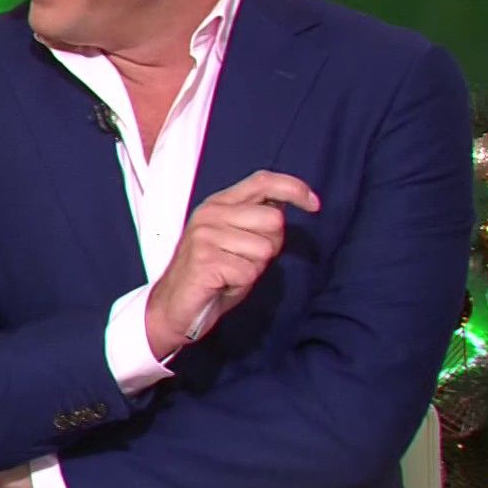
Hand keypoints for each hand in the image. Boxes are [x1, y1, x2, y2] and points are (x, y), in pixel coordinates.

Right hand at [146, 170, 318, 354]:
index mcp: (219, 203)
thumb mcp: (236, 239)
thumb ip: (256, 220)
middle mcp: (210, 214)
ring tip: (231, 273)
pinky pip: (249, 272)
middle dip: (271, 246)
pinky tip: (223, 284)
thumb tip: (285, 204)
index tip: (314, 205)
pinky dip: (241, 284)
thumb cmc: (211, 275)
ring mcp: (205, 236)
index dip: (294, 188)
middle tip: (246, 260)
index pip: (263, 181)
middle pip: (273, 220)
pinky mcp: (204, 260)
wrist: (173, 306)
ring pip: (264, 249)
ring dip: (254, 269)